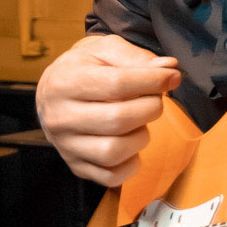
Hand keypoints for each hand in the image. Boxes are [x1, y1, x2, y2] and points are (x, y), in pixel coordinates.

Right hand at [36, 33, 180, 186]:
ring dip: (141, 136)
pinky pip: (111, 176)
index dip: (152, 81)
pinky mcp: (76, 166)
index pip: (117, 84)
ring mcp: (66, 146)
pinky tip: (131, 141)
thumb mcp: (105, 50)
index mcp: (65, 82)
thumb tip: (170, 69)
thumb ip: (137, 58)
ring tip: (140, 120)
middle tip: (154, 98)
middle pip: (118, 120)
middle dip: (150, 107)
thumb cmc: (84, 67)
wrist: (55, 90)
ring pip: (114, 151)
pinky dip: (131, 163)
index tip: (171, 77)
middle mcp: (60, 117)